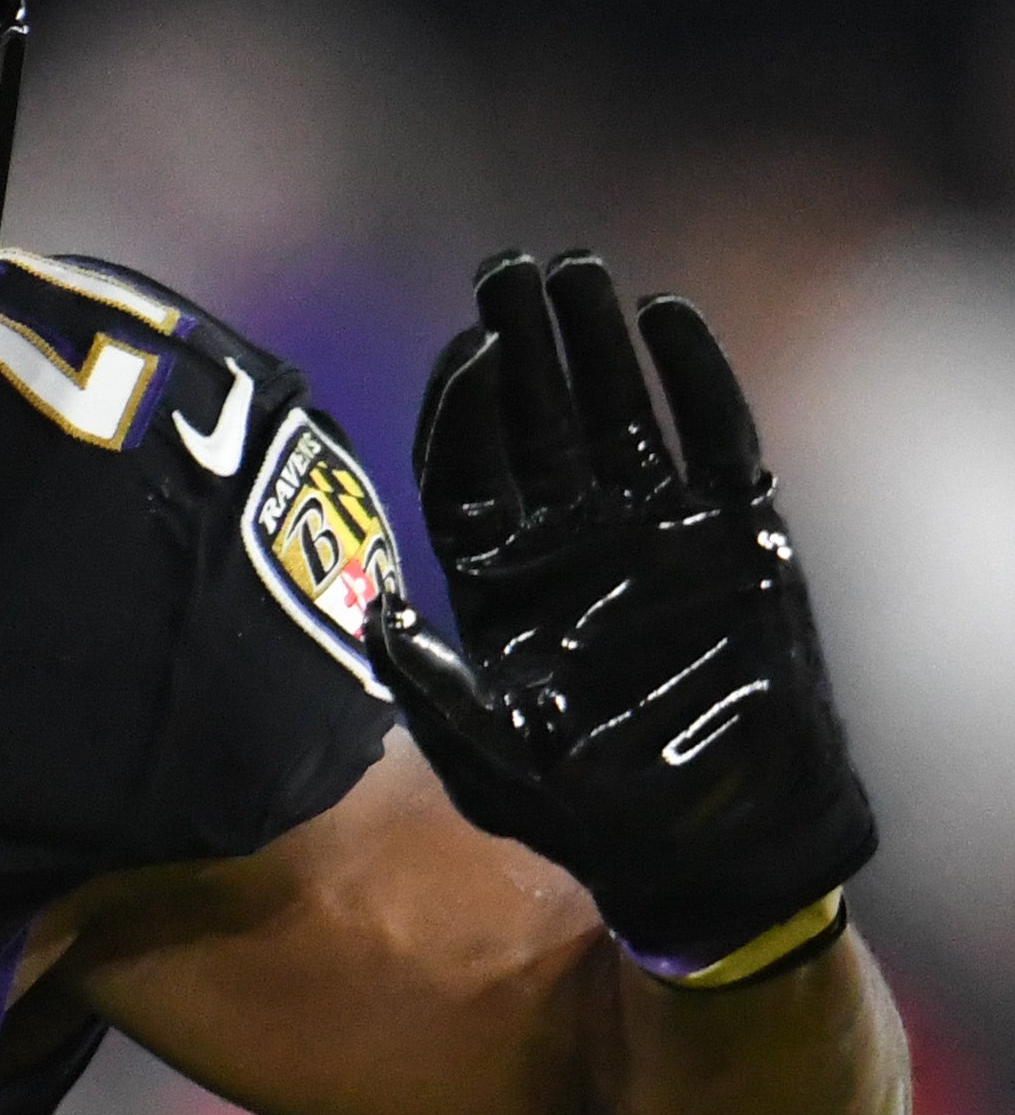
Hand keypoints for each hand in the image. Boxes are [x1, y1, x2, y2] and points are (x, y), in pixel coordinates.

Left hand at [365, 250, 873, 979]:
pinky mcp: (734, 542)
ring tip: (582, 271)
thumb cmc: (584, 813)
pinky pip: (716, 444)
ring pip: (619, 416)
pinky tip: (671, 319)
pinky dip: (697, 380)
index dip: (465, 406)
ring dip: (600, 345)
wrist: (705, 846)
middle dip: (524, 346)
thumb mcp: (485, 760)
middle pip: (537, 423)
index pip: (469, 471)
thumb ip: (431, 689)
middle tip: (509, 268)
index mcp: (498, 582)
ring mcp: (653, 538)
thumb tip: (379, 615)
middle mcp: (570, 547)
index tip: (468, 346)